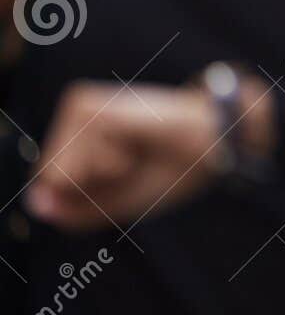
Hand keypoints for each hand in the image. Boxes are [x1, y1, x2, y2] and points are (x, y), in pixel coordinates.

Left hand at [26, 72, 274, 231]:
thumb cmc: (173, 168)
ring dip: (103, 174)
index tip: (128, 174)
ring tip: (137, 151)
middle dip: (92, 186)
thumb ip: (76, 208)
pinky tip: (136, 141)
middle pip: (49, 178)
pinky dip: (108, 164)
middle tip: (133, 163)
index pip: (51, 184)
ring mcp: (81, 107)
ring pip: (59, 173)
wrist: (217, 143)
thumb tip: (37, 202)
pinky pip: (73, 164)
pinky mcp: (90, 106)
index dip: (90, 194)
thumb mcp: (121, 200)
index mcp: (79, 137)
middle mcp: (74, 116)